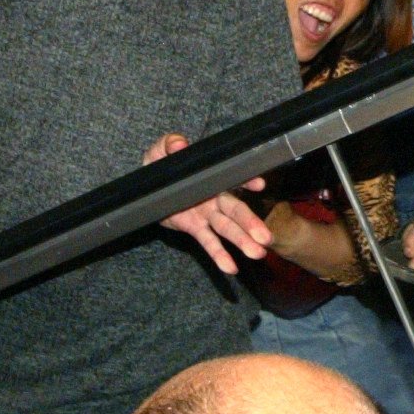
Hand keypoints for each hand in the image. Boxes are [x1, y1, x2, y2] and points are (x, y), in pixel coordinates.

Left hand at [144, 135, 272, 274]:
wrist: (147, 191)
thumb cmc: (160, 169)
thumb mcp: (160, 153)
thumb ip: (169, 144)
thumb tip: (180, 144)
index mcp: (211, 178)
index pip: (233, 178)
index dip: (246, 181)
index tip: (259, 185)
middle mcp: (214, 197)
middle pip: (236, 210)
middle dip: (251, 223)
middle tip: (266, 237)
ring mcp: (207, 215)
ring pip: (227, 229)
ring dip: (242, 241)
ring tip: (258, 253)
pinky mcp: (196, 228)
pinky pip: (209, 243)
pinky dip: (220, 255)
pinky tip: (231, 268)